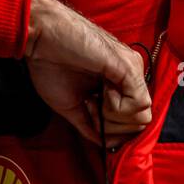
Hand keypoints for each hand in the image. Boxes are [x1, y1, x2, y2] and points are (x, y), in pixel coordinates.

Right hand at [23, 0, 152, 147]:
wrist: (41, 39)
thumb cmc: (50, 64)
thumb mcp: (72, 105)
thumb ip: (90, 124)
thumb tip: (104, 144)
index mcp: (117, 83)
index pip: (132, 120)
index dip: (111, 129)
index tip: (88, 114)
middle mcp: (129, 75)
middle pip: (140, 122)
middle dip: (113, 127)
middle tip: (90, 106)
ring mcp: (131, 70)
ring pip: (142, 116)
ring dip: (113, 118)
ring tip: (93, 97)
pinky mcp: (129, 67)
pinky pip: (137, 104)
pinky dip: (115, 109)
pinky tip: (99, 92)